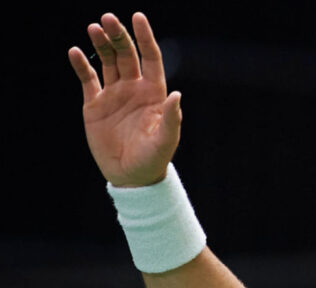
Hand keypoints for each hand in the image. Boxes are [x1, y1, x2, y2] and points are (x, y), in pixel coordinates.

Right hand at [68, 12, 179, 186]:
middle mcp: (134, 89)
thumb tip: (177, 95)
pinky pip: (88, 79)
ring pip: (107, 62)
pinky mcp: (95, 105)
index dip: (145, 38)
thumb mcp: (165, 141)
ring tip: (94, 28)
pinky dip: (81, 65)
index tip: (138, 17)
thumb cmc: (153, 160)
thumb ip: (171, 118)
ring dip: (101, 44)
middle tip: (107, 19)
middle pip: (126, 55)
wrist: (131, 177)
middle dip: (119, 36)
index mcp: (154, 93)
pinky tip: (74, 51)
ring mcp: (114, 95)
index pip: (151, 58)